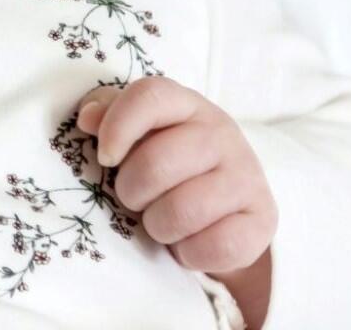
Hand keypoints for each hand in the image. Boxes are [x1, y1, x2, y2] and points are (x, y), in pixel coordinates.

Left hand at [75, 77, 276, 279]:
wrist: (229, 209)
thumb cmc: (172, 164)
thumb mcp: (142, 134)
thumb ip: (111, 116)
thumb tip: (88, 117)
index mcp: (187, 105)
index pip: (150, 96)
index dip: (118, 127)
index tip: (105, 157)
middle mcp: (221, 133)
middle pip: (156, 162)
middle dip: (132, 191)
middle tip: (135, 199)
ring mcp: (246, 175)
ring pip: (182, 210)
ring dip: (159, 226)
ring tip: (161, 222)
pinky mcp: (262, 219)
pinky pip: (213, 246)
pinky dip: (190, 253)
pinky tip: (190, 242)